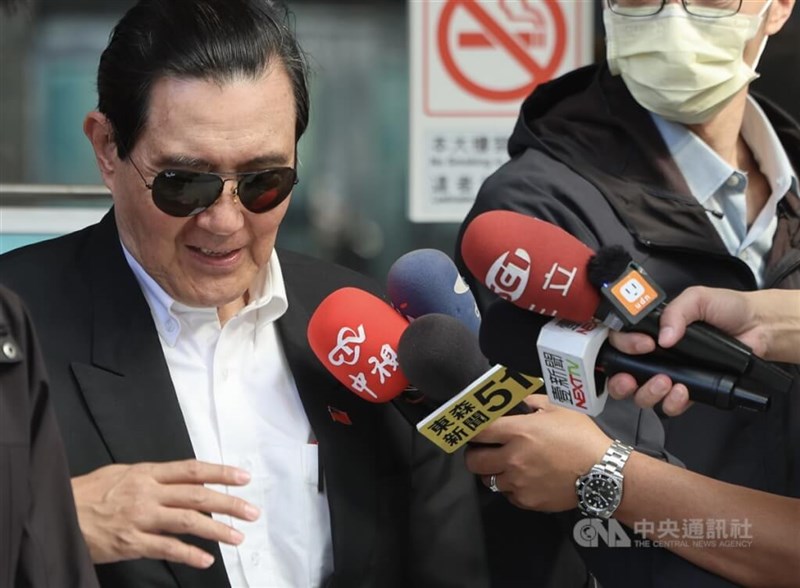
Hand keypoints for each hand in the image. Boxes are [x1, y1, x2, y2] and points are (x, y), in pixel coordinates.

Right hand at [71, 459, 259, 567]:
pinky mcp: (132, 543)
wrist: (58, 511)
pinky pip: (167, 548)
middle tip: (252, 511)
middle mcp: (149, 492)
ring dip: (217, 530)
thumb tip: (186, 480)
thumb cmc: (91, 492)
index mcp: (148, 473)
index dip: (221, 473)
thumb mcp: (124, 473)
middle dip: (228, 503)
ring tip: (238, 537)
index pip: (193, 470)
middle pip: (197, 496)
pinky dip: (189, 554)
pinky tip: (206, 560)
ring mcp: (141, 518)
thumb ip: (156, 477)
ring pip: (188, 522)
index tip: (244, 478)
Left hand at [464, 395, 611, 511]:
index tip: (472, 431)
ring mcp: (519, 482)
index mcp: (518, 432)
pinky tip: (525, 479)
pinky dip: (512, 488)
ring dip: (494, 472)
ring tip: (507, 466)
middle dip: (475, 455)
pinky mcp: (528, 501)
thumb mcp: (557, 408)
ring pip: (489, 481)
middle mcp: (513, 458)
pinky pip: (508, 495)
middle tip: (484, 451)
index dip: (471, 430)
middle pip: (474, 461)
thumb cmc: (581, 436)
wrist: (603, 473)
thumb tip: (513, 400)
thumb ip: (531, 402)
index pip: (478, 431)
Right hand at [606, 286, 768, 415]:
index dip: (623, 346)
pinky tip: (683, 392)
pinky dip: (671, 403)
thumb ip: (676, 311)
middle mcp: (653, 354)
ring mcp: (669, 373)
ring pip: (640, 394)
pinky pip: (669, 406)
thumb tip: (663, 338)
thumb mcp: (697, 298)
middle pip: (620, 374)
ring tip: (665, 383)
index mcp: (649, 329)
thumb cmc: (726, 308)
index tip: (644, 345)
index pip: (619, 340)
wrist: (758, 327)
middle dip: (620, 381)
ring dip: (646, 392)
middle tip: (631, 378)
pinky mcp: (687, 390)